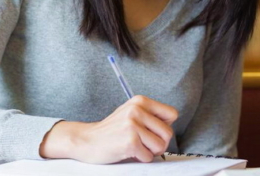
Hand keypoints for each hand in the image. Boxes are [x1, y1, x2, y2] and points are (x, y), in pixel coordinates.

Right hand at [39, 95, 177, 163]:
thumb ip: (150, 116)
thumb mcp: (131, 114)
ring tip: (135, 147)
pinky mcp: (130, 141)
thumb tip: (171, 126)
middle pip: (168, 133)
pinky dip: (140, 158)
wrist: (87, 140)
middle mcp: (137, 110)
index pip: (172, 114)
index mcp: (140, 101)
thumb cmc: (112, 131)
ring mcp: (132, 125)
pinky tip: (127, 151)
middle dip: (158, 143)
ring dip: (149, 152)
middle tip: (143, 143)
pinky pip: (148, 156)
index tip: (151, 131)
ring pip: (160, 146)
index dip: (164, 126)